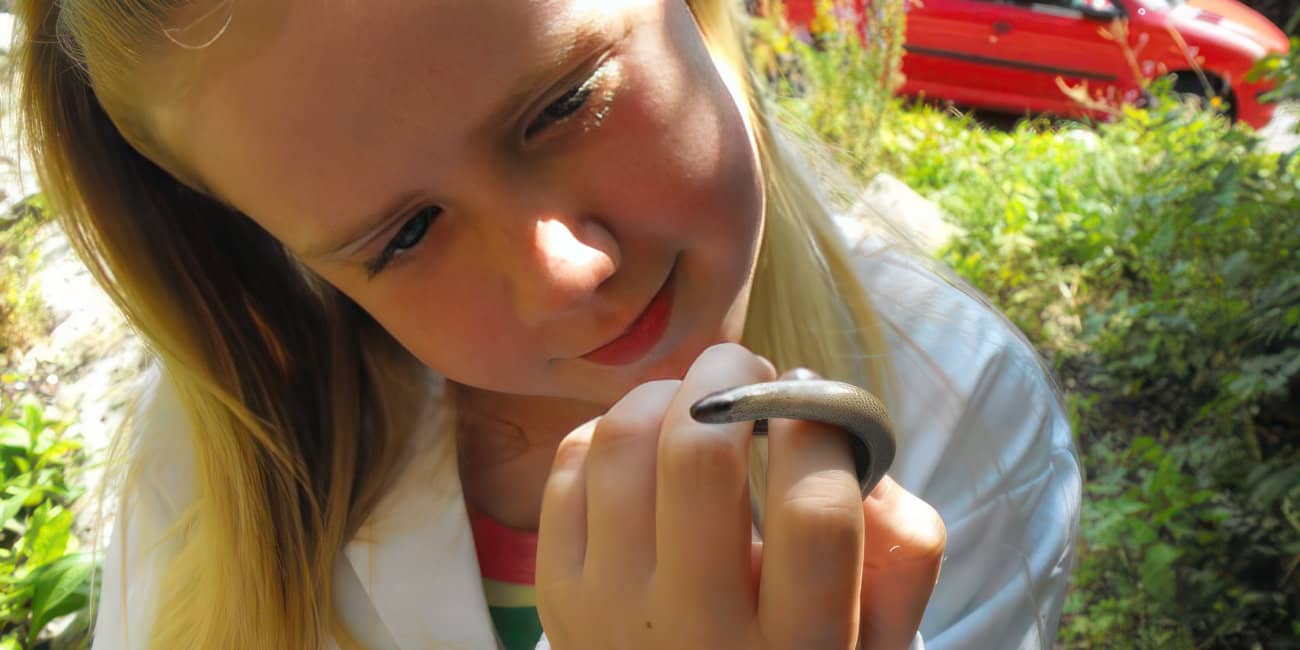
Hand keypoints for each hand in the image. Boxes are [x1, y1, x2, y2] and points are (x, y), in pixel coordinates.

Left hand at [536, 343, 944, 648]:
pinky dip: (611, 431)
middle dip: (728, 378)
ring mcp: (611, 612)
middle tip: (750, 370)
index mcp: (797, 648)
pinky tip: (648, 448)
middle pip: (696, 459)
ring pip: (622, 445)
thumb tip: (859, 451)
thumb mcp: (878, 633)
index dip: (818, 428)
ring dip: (665, 395)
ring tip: (698, 404)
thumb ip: (903, 548)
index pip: (813, 512)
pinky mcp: (558, 593)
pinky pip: (572, 466)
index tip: (814, 404)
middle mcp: (696, 633)